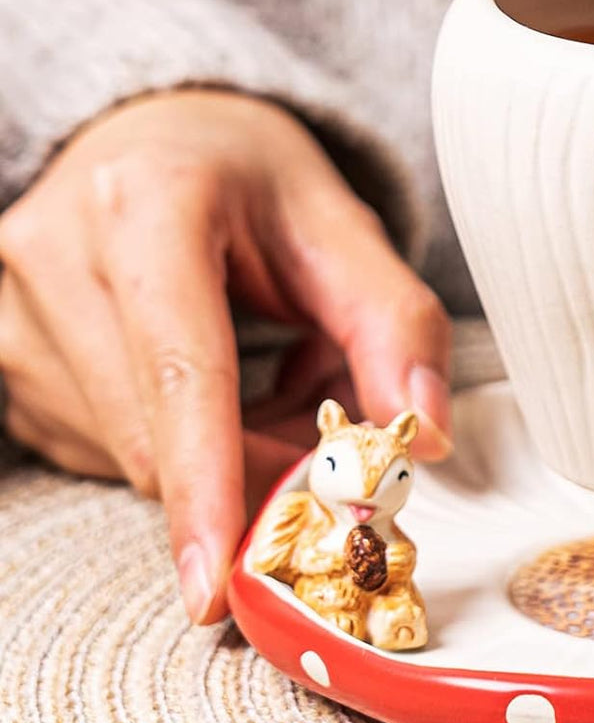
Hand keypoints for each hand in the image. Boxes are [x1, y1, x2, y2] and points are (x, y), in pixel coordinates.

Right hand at [0, 90, 451, 621]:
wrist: (158, 138)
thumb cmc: (253, 181)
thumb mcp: (343, 229)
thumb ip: (397, 327)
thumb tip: (423, 440)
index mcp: (149, 205)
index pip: (181, 372)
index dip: (206, 484)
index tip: (215, 584)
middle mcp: (52, 251)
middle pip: (152, 432)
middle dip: (247, 468)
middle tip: (319, 434)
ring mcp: (8, 307)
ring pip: (122, 455)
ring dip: (212, 454)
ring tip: (263, 378)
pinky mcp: (0, 352)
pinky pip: (95, 447)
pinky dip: (168, 445)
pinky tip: (203, 389)